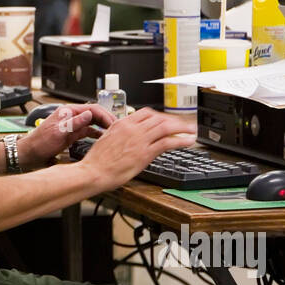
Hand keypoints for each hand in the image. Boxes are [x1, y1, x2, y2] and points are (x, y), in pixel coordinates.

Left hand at [18, 103, 113, 168]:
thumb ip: (74, 123)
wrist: (30, 152)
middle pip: (94, 114)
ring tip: (113, 133)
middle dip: (106, 119)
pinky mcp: (72, 134)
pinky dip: (96, 133)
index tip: (113, 123)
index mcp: (68, 112)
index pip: (92, 109)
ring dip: (103, 126)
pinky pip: (88, 131)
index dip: (104, 115)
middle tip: (117, 128)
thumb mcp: (58, 132)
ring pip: (93, 122)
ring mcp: (72, 125)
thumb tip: (89, 114)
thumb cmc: (40, 142)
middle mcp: (72, 116)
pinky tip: (103, 138)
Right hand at [77, 108, 196, 191]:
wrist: (93, 172)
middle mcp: (132, 128)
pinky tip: (188, 141)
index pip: (146, 113)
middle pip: (158, 118)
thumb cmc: (97, 161)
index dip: (160, 115)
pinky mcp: (145, 153)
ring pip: (166, 127)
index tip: (166, 120)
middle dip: (173, 121)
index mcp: (121, 124)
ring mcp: (139, 140)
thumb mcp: (106, 140)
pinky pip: (167, 142)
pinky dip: (181, 140)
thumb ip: (120, 135)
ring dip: (182, 128)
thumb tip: (128, 138)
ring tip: (191, 131)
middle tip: (182, 125)